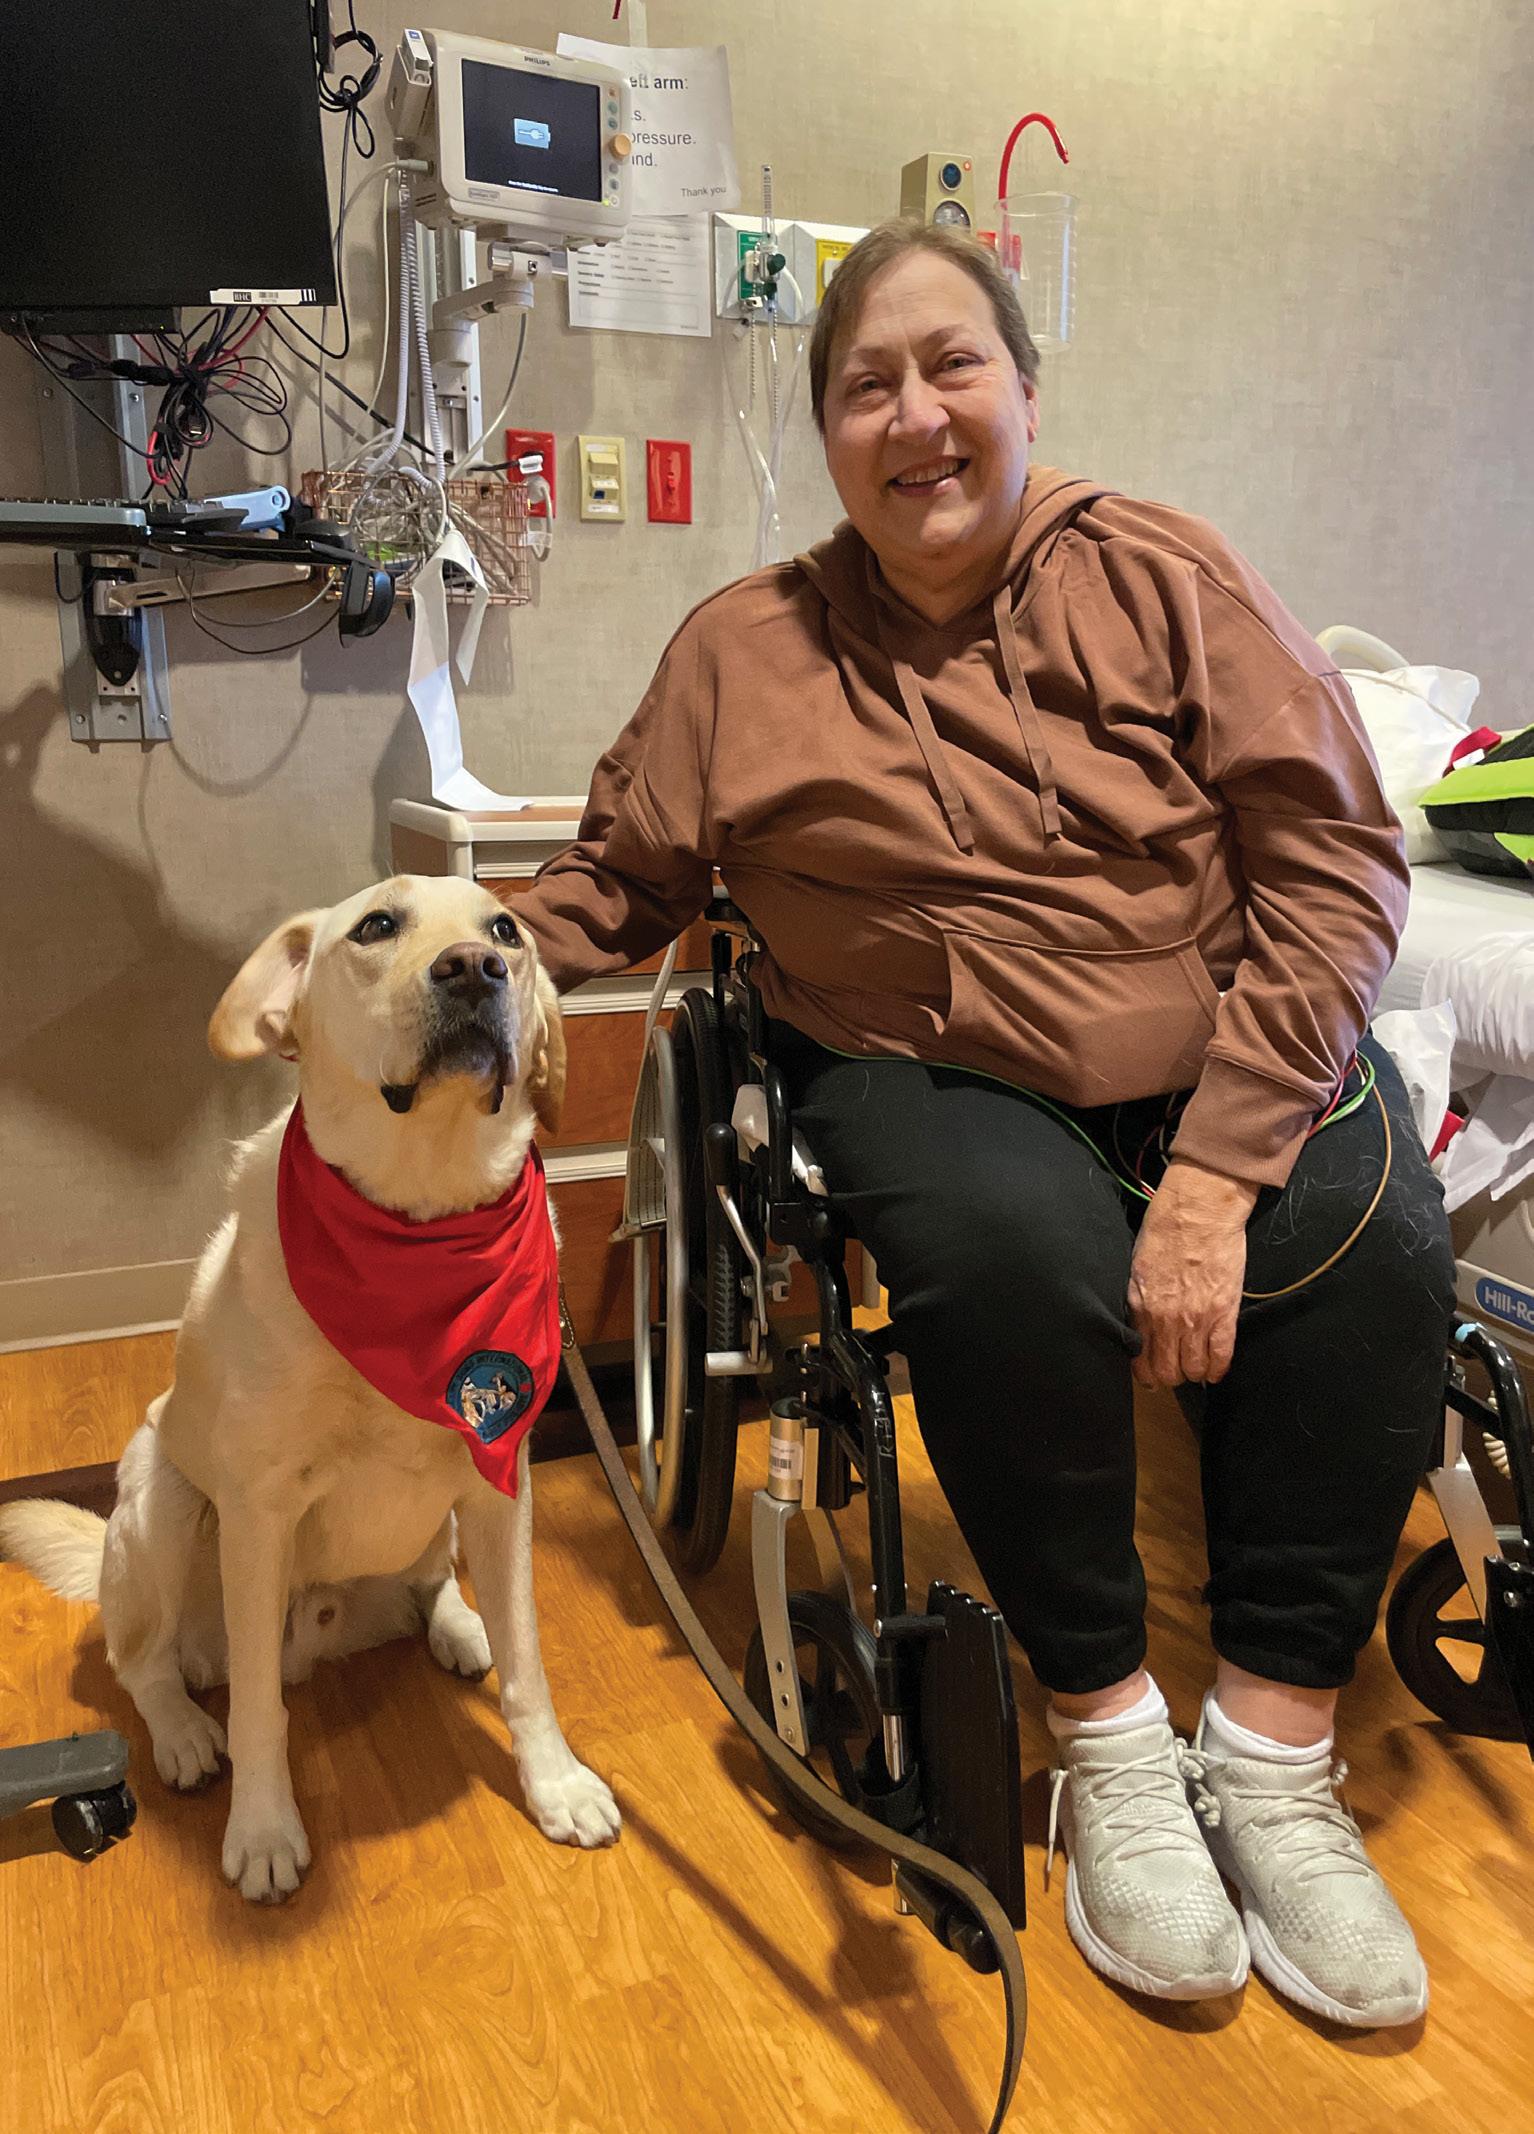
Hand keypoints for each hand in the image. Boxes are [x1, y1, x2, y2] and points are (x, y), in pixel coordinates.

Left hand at [1127, 1159, 1259, 1387]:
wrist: (1198, 1210)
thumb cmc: (1165, 1230)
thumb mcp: (1136, 1267)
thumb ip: (1137, 1300)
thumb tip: (1138, 1325)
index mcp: (1141, 1307)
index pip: (1139, 1359)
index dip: (1146, 1373)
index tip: (1150, 1375)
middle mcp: (1166, 1319)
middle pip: (1167, 1372)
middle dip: (1170, 1378)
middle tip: (1175, 1372)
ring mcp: (1196, 1319)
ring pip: (1194, 1369)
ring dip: (1194, 1374)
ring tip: (1196, 1368)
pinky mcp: (1224, 1313)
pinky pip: (1221, 1355)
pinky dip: (1218, 1369)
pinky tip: (1215, 1370)